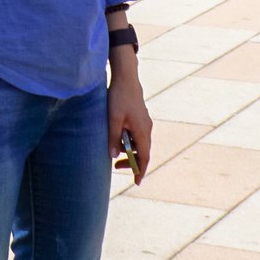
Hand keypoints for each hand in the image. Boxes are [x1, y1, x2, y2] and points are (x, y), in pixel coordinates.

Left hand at [109, 61, 152, 183]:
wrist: (126, 77)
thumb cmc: (119, 97)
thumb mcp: (113, 118)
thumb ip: (113, 138)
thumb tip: (113, 156)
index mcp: (142, 131)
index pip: (144, 157)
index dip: (140, 170)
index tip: (136, 182)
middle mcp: (147, 128)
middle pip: (143, 152)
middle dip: (132, 162)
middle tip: (117, 167)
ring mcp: (145, 122)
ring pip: (140, 143)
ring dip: (130, 151)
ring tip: (115, 153)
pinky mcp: (141, 117)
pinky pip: (138, 135)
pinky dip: (130, 142)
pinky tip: (119, 138)